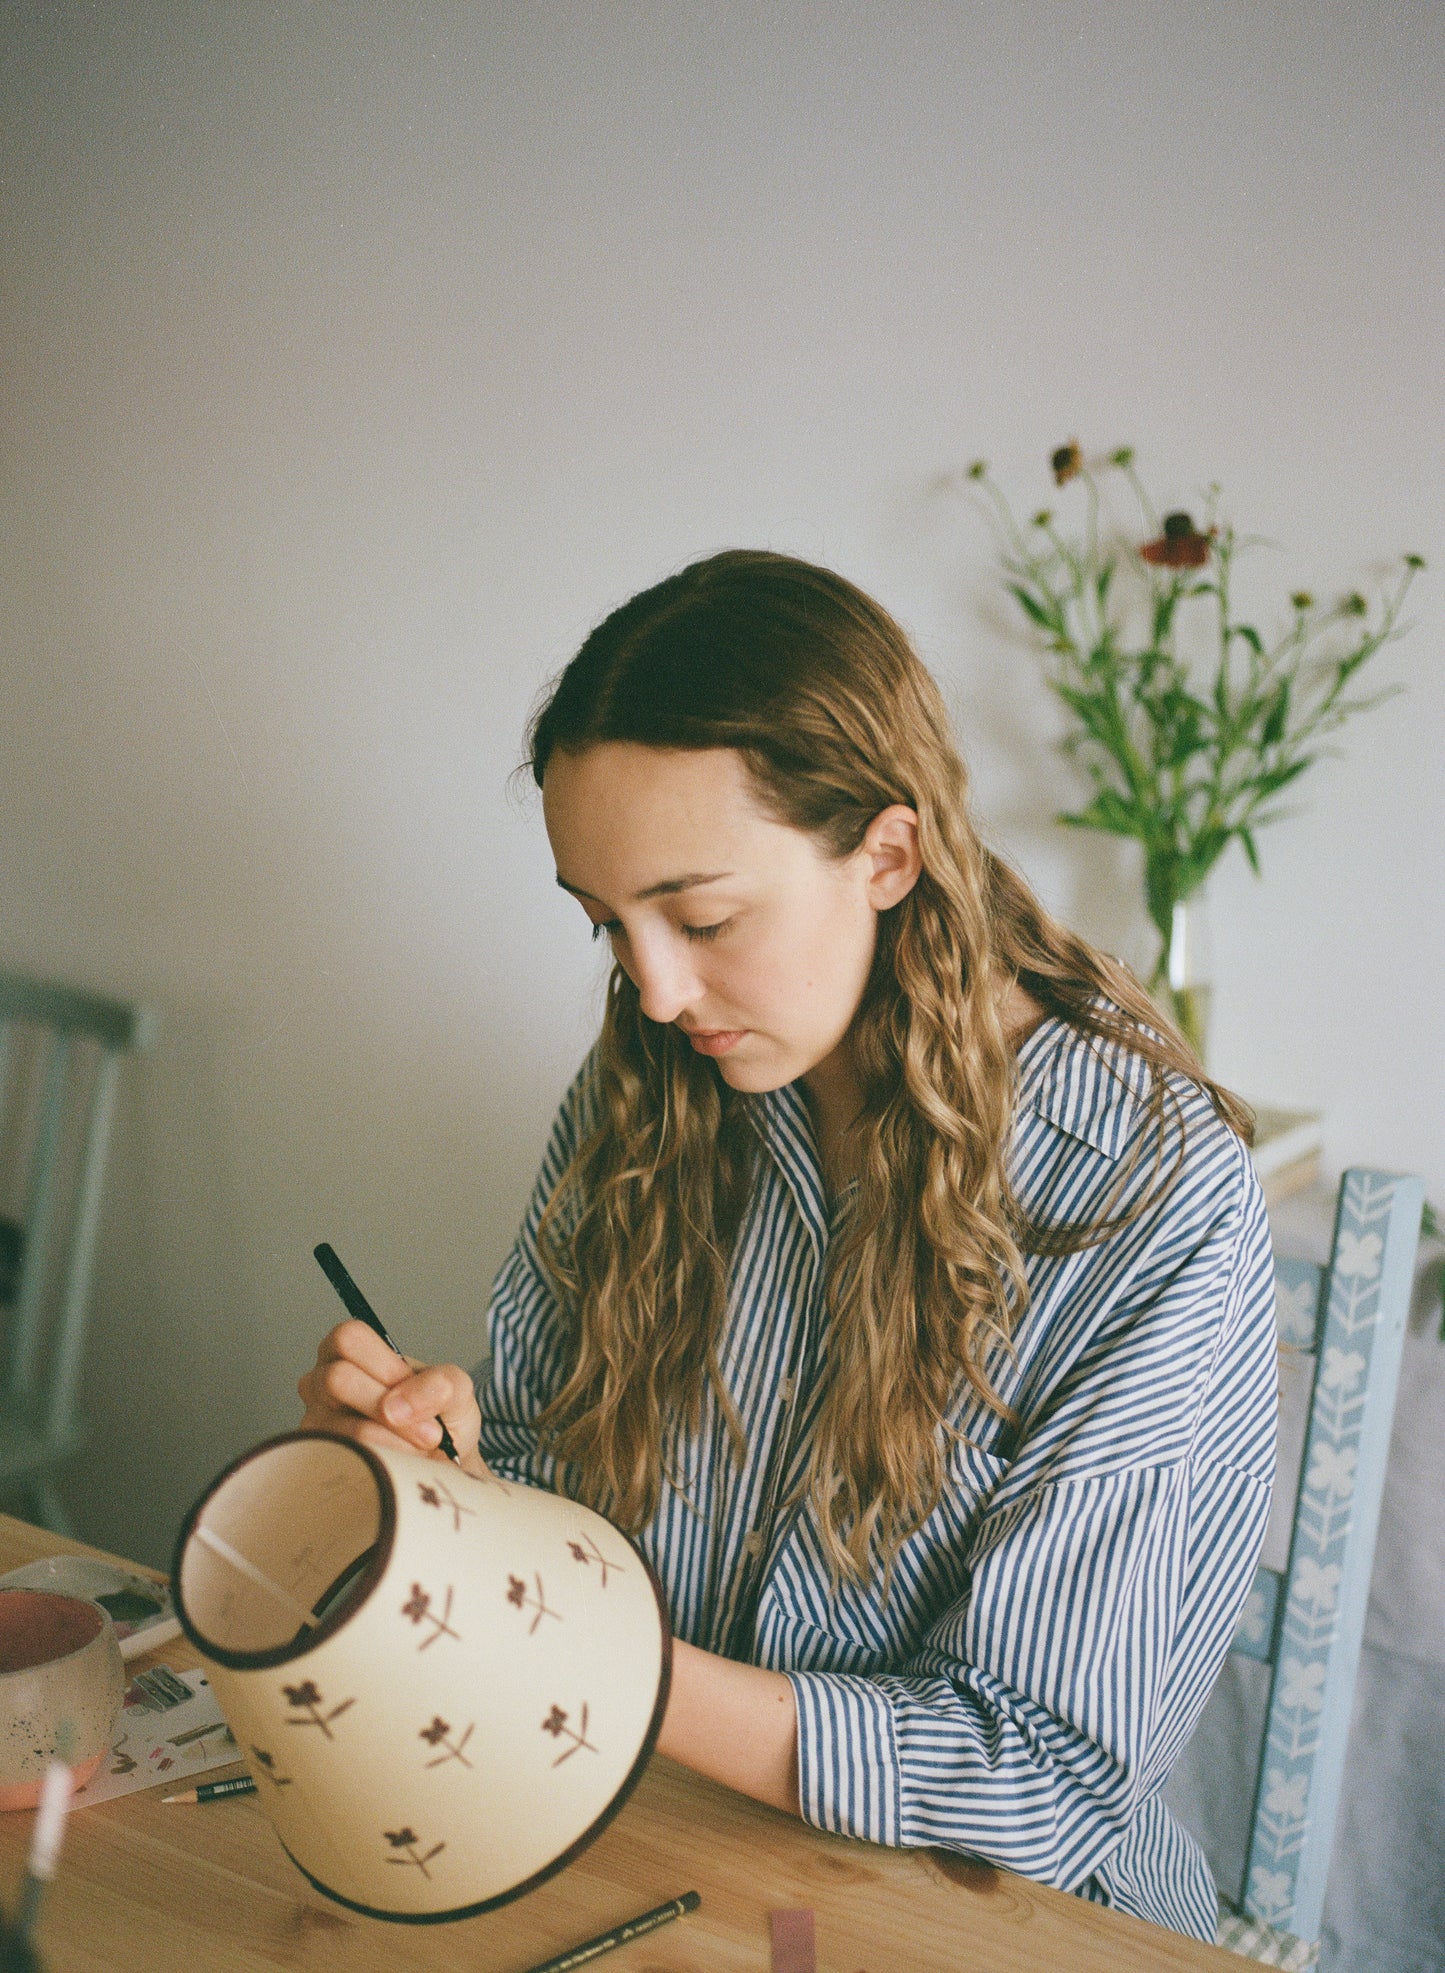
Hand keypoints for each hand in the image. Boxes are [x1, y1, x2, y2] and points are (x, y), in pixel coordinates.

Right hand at [297, 1321, 488, 1479]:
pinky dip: (386, 1464)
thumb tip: (397, 1406)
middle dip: (389, 1408)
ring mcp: (316, 1421)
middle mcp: (322, 1381)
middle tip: (428, 1431)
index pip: (349, 1339)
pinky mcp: (319, 1459)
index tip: (411, 1390)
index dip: (384, 1367)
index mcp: (351, 1350)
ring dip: (396, 1442)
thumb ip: (441, 1384)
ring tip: (418, 1449)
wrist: (439, 1466)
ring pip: (348, 1428)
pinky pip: (350, 1461)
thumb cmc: (440, 1418)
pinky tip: (400, 1463)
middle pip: (337, 1380)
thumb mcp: (456, 1389)